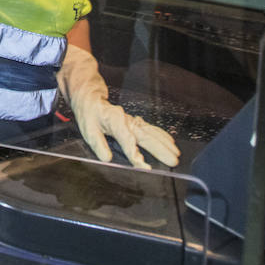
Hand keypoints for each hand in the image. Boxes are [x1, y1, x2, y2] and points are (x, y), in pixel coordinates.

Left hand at [56, 45, 179, 168]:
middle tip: (173, 161)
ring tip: (176, 154)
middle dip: (160, 149)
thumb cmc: (89, 114)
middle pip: (145, 136)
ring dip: (165, 143)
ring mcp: (133, 121)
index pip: (126, 139)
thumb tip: (107, 158)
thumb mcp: (88, 129)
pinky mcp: (135, 122)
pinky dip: (162, 135)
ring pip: (152, 132)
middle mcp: (127, 120)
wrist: (91, 98)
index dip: (135, 154)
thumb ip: (98, 144)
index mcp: (114, 122)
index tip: (144, 166)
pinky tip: (170, 142)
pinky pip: (151, 129)